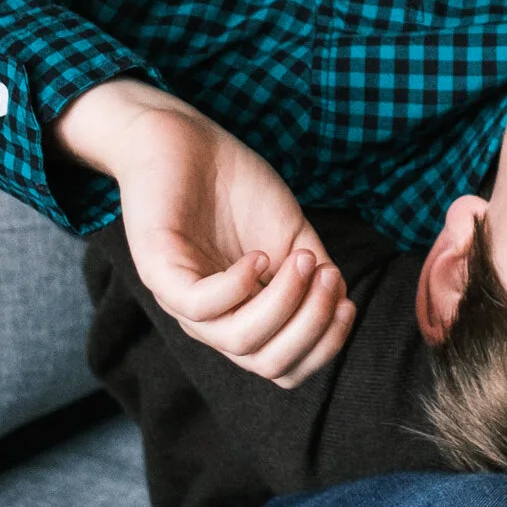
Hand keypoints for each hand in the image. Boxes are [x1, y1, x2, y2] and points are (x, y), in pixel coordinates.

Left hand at [50, 78, 355, 386]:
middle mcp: (212, 320)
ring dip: (283, 304)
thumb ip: (312, 273)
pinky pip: (202, 305)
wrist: (185, 139)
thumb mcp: (289, 234)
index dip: (324, 345)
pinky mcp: (159, 272)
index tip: (346, 301)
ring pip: (239, 341)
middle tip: (326, 276)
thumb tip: (339, 303)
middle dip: (311, 326)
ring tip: (300, 258)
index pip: (285, 367)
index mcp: (242, 316)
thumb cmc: (236, 186)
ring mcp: (183, 299)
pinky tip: (258, 255)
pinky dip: (239, 286)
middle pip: (268, 364)